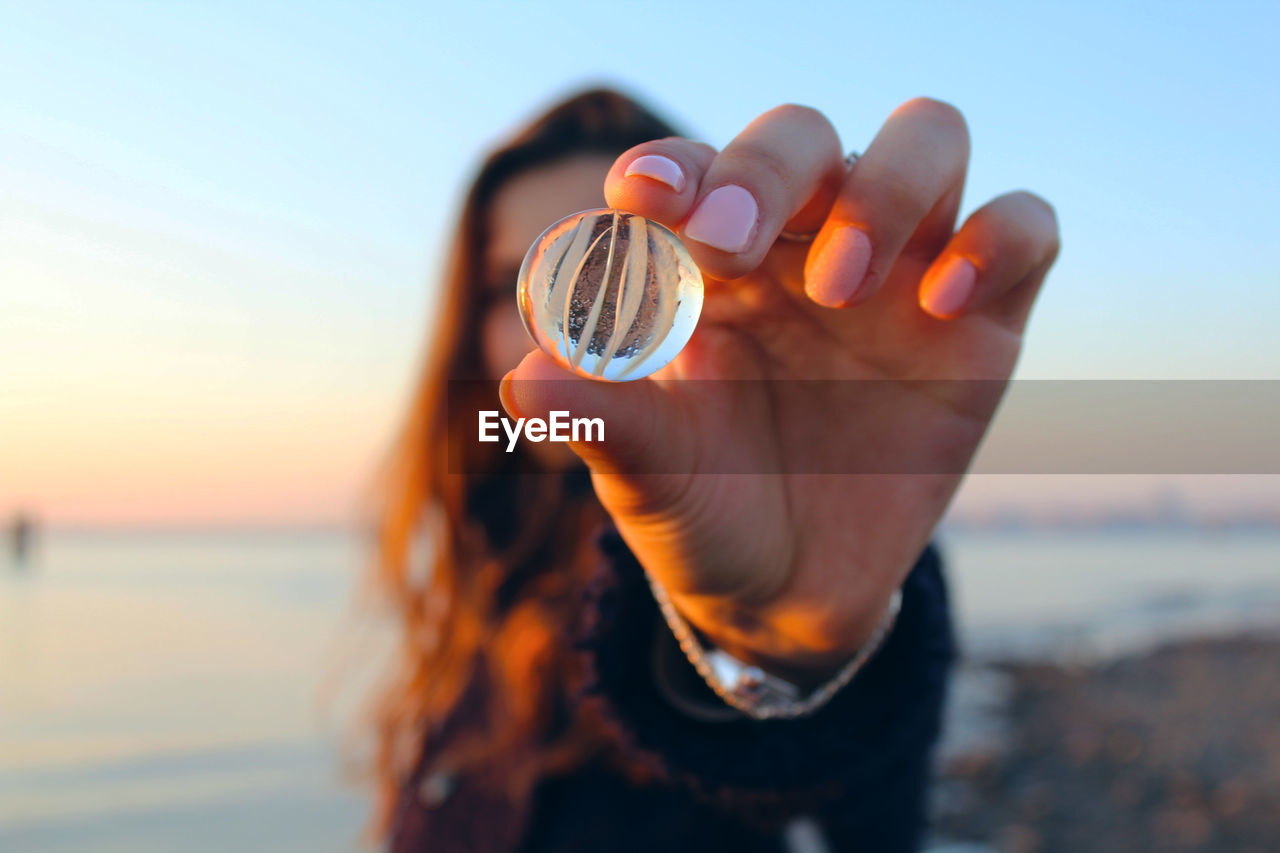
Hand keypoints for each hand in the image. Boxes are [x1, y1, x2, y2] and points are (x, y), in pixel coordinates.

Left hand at [502, 99, 1059, 683]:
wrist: (791, 596)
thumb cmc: (704, 514)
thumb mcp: (648, 478)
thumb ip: (600, 420)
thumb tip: (522, 377)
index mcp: (708, 266)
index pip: (692, 174)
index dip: (669, 171)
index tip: (640, 203)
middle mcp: (803, 246)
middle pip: (802, 136)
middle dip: (763, 169)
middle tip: (727, 245)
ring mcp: (899, 272)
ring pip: (927, 140)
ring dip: (883, 187)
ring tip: (840, 285)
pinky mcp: (981, 319)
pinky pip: (1023, 227)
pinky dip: (998, 236)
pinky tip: (945, 300)